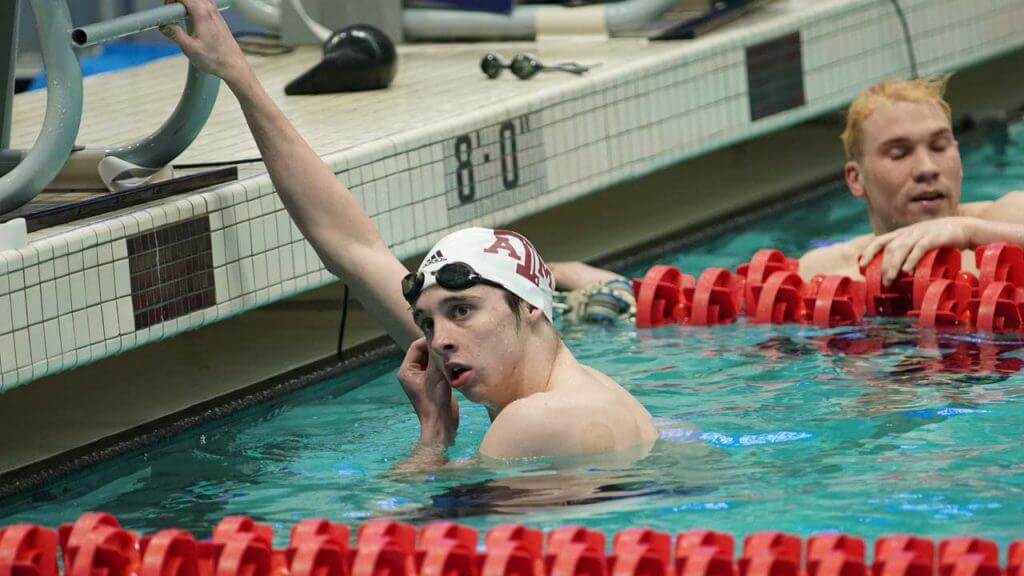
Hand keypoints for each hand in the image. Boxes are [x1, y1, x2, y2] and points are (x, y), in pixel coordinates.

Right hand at [160, 0, 251, 85]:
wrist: (233, 65)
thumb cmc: (215, 59)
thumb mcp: (190, 48)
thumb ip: (175, 34)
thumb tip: (163, 25)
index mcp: (202, 13)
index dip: (171, 0)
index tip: (167, 10)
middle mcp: (210, 9)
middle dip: (178, 1)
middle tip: (171, 13)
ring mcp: (215, 12)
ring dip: (187, 3)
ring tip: (180, 16)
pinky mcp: (218, 18)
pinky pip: (204, 3)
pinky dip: (195, 6)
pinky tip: (190, 18)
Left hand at [397, 338, 457, 443]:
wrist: (441, 424)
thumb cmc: (435, 401)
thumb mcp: (435, 374)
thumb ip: (436, 355)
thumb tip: (438, 338)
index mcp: (406, 370)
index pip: (416, 347)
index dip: (428, 340)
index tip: (443, 336)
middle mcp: (412, 373)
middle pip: (424, 352)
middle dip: (436, 348)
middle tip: (450, 344)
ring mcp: (423, 379)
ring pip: (432, 360)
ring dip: (442, 356)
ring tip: (454, 353)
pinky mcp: (433, 383)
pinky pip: (438, 368)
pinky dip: (445, 364)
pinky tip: (455, 363)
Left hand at [858, 217, 975, 285]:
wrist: (965, 228)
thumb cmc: (939, 239)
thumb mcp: (919, 242)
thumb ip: (906, 252)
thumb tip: (895, 272)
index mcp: (903, 233)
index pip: (880, 241)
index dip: (869, 252)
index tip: (861, 266)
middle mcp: (909, 232)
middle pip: (889, 248)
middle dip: (882, 265)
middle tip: (881, 282)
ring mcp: (921, 234)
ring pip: (901, 248)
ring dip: (894, 265)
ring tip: (889, 280)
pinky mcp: (935, 237)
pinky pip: (920, 249)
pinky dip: (912, 260)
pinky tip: (907, 271)